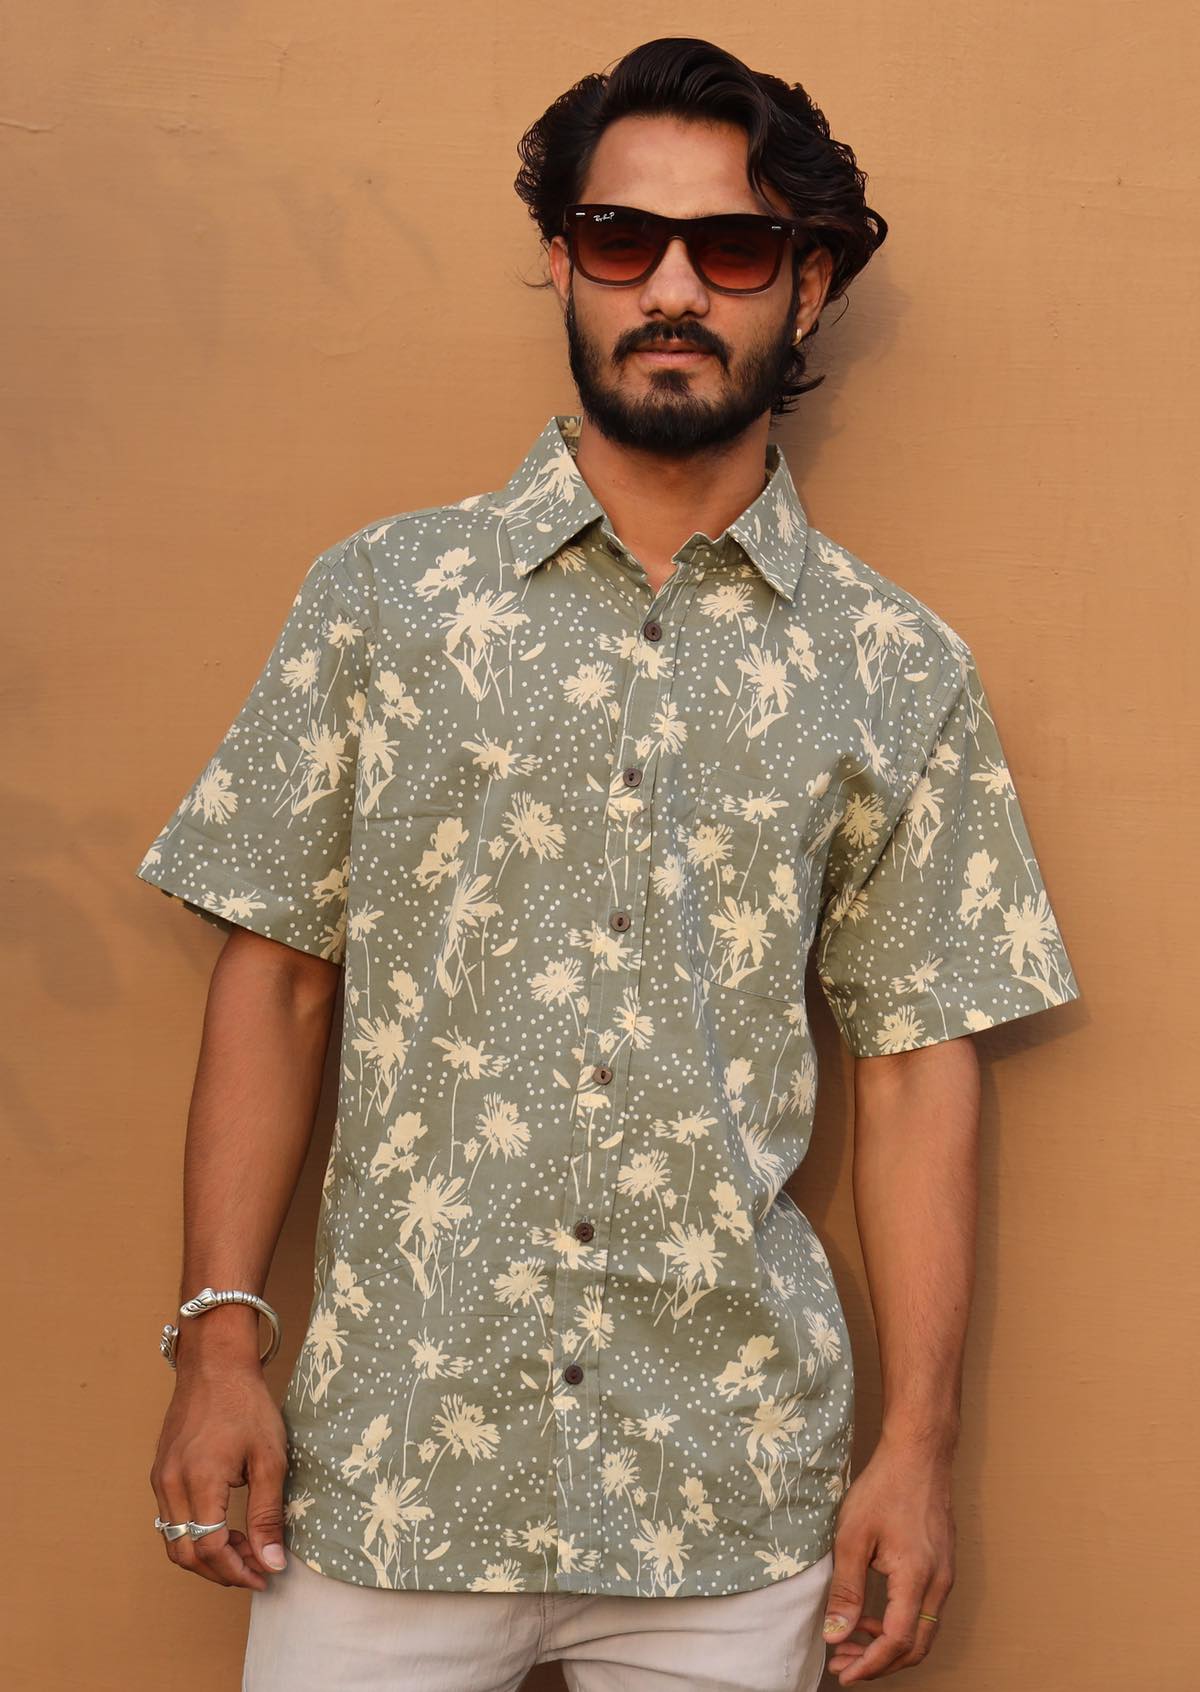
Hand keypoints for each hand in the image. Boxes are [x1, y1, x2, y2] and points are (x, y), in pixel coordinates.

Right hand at [149, 1359, 289, 1589]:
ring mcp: (160, 1478)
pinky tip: (224, 1527)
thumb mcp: (269, 1457)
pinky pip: (170, 1520)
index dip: (237, 1570)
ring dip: (206, 1556)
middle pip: (185, 1553)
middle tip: (256, 1569)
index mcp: (199, 1479)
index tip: (265, 1575)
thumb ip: (267, 1514)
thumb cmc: (246, 1403)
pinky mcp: (160, 1472)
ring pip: (173, 1540)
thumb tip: (271, 1562)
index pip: (209, 1549)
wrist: (216, 1363)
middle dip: (221, 1571)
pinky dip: (194, 1534)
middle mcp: (171, 1484)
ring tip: (243, 1550)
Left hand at [820, 1434, 955, 1682]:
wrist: (918, 1454)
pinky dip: (900, 1624)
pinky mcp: (942, 1567)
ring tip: (852, 1642)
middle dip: (880, 1663)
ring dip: (889, 1646)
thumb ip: (846, 1589)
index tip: (844, 1673)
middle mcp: (939, 1583)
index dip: (870, 1665)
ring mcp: (945, 1576)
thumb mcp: (853, 1536)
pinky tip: (873, 1616)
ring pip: (922, 1632)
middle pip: (916, 1647)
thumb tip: (836, 1634)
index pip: (897, 1641)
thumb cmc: (884, 1487)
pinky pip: (925, 1612)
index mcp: (917, 1578)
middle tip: (844, 1663)